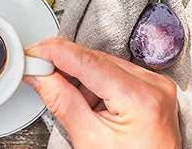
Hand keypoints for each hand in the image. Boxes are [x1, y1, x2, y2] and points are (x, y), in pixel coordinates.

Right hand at [23, 37, 180, 148]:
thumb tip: (41, 75)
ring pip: (106, 64)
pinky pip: (119, 74)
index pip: (89, 62)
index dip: (56, 52)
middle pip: (98, 60)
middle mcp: (154, 86)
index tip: (34, 52)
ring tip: (79, 107)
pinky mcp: (154, 89)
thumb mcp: (89, 139)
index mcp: (141, 99)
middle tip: (39, 72)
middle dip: (66, 66)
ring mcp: (157, 86)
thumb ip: (62, 101)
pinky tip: (93, 105)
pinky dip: (99, 84)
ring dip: (83, 78)